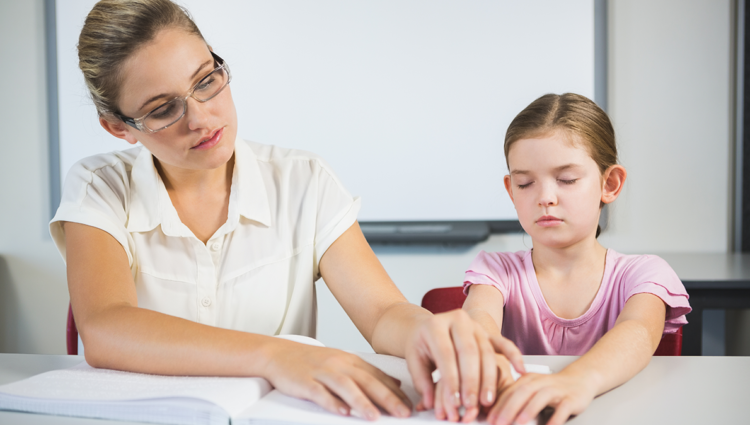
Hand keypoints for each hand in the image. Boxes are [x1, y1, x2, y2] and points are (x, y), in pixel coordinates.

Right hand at [262, 339, 411, 420]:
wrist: (279, 354)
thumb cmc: (312, 361)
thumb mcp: (343, 362)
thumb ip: (368, 373)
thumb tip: (395, 383)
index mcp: (350, 360)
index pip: (378, 376)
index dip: (396, 392)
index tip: (410, 405)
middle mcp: (339, 364)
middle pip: (367, 381)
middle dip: (387, 398)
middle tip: (403, 413)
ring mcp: (322, 372)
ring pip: (346, 387)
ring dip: (362, 402)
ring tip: (375, 417)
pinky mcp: (305, 382)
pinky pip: (320, 393)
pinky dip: (332, 403)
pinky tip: (342, 413)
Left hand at [404, 309, 524, 421]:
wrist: (428, 326)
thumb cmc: (422, 345)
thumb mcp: (414, 360)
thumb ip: (421, 381)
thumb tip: (429, 403)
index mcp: (435, 325)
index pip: (445, 354)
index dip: (450, 380)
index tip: (454, 401)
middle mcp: (457, 320)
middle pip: (468, 352)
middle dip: (471, 381)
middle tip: (471, 404)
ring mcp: (474, 325)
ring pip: (486, 352)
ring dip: (488, 378)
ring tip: (487, 400)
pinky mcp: (487, 332)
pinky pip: (503, 343)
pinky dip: (513, 355)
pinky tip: (520, 370)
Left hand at [487, 371, 596, 424]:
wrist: (580, 379)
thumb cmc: (551, 388)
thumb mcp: (532, 389)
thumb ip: (516, 398)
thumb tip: (496, 415)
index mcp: (528, 379)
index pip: (510, 391)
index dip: (498, 405)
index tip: (489, 419)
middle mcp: (541, 382)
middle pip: (523, 393)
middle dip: (509, 408)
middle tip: (499, 423)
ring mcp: (557, 390)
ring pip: (541, 397)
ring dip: (529, 410)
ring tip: (519, 423)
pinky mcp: (571, 399)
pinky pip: (563, 408)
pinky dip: (555, 418)